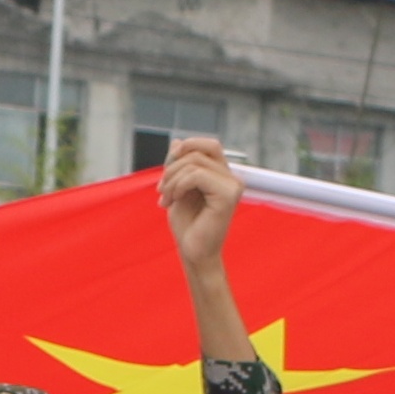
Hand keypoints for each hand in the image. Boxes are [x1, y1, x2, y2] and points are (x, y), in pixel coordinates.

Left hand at [157, 136, 239, 270]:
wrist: (193, 252)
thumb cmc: (188, 225)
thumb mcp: (177, 187)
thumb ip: (179, 165)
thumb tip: (177, 141)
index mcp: (222, 175)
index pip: (207, 144)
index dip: (185, 148)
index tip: (167, 171)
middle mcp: (232, 178)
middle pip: (197, 151)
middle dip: (172, 167)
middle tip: (161, 190)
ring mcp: (233, 186)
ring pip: (194, 163)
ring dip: (172, 179)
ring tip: (166, 199)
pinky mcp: (228, 196)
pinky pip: (197, 176)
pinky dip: (178, 186)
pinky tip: (173, 201)